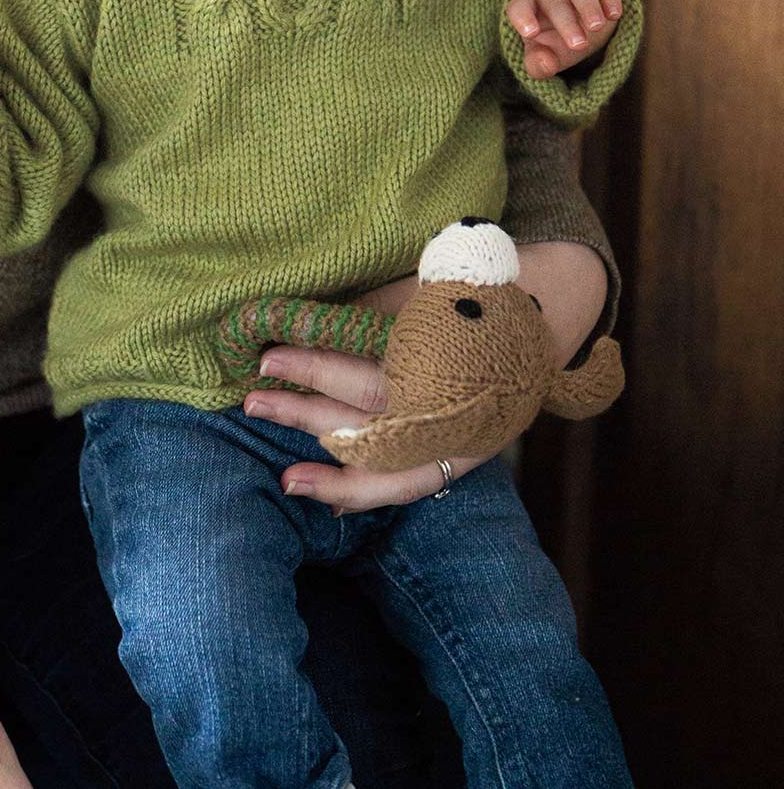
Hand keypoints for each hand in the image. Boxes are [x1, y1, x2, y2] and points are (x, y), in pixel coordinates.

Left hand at [242, 236, 608, 512]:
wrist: (538, 324)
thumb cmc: (463, 297)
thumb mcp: (418, 296)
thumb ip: (367, 315)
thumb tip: (297, 323)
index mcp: (441, 356)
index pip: (368, 369)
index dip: (316, 364)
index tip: (270, 352)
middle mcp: (449, 402)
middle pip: (369, 413)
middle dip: (306, 407)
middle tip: (254, 394)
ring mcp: (453, 436)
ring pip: (382, 456)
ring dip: (324, 459)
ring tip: (278, 458)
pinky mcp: (453, 458)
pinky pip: (403, 486)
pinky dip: (358, 491)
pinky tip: (318, 496)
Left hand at [506, 0, 621, 79]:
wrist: (580, 28)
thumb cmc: (554, 43)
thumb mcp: (544, 57)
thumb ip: (538, 65)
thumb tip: (547, 63)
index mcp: (527, 7)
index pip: (519, 7)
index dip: (523, 17)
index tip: (531, 33)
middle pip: (554, 2)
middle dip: (566, 22)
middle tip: (578, 45)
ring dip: (588, 6)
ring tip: (596, 27)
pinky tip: (614, 15)